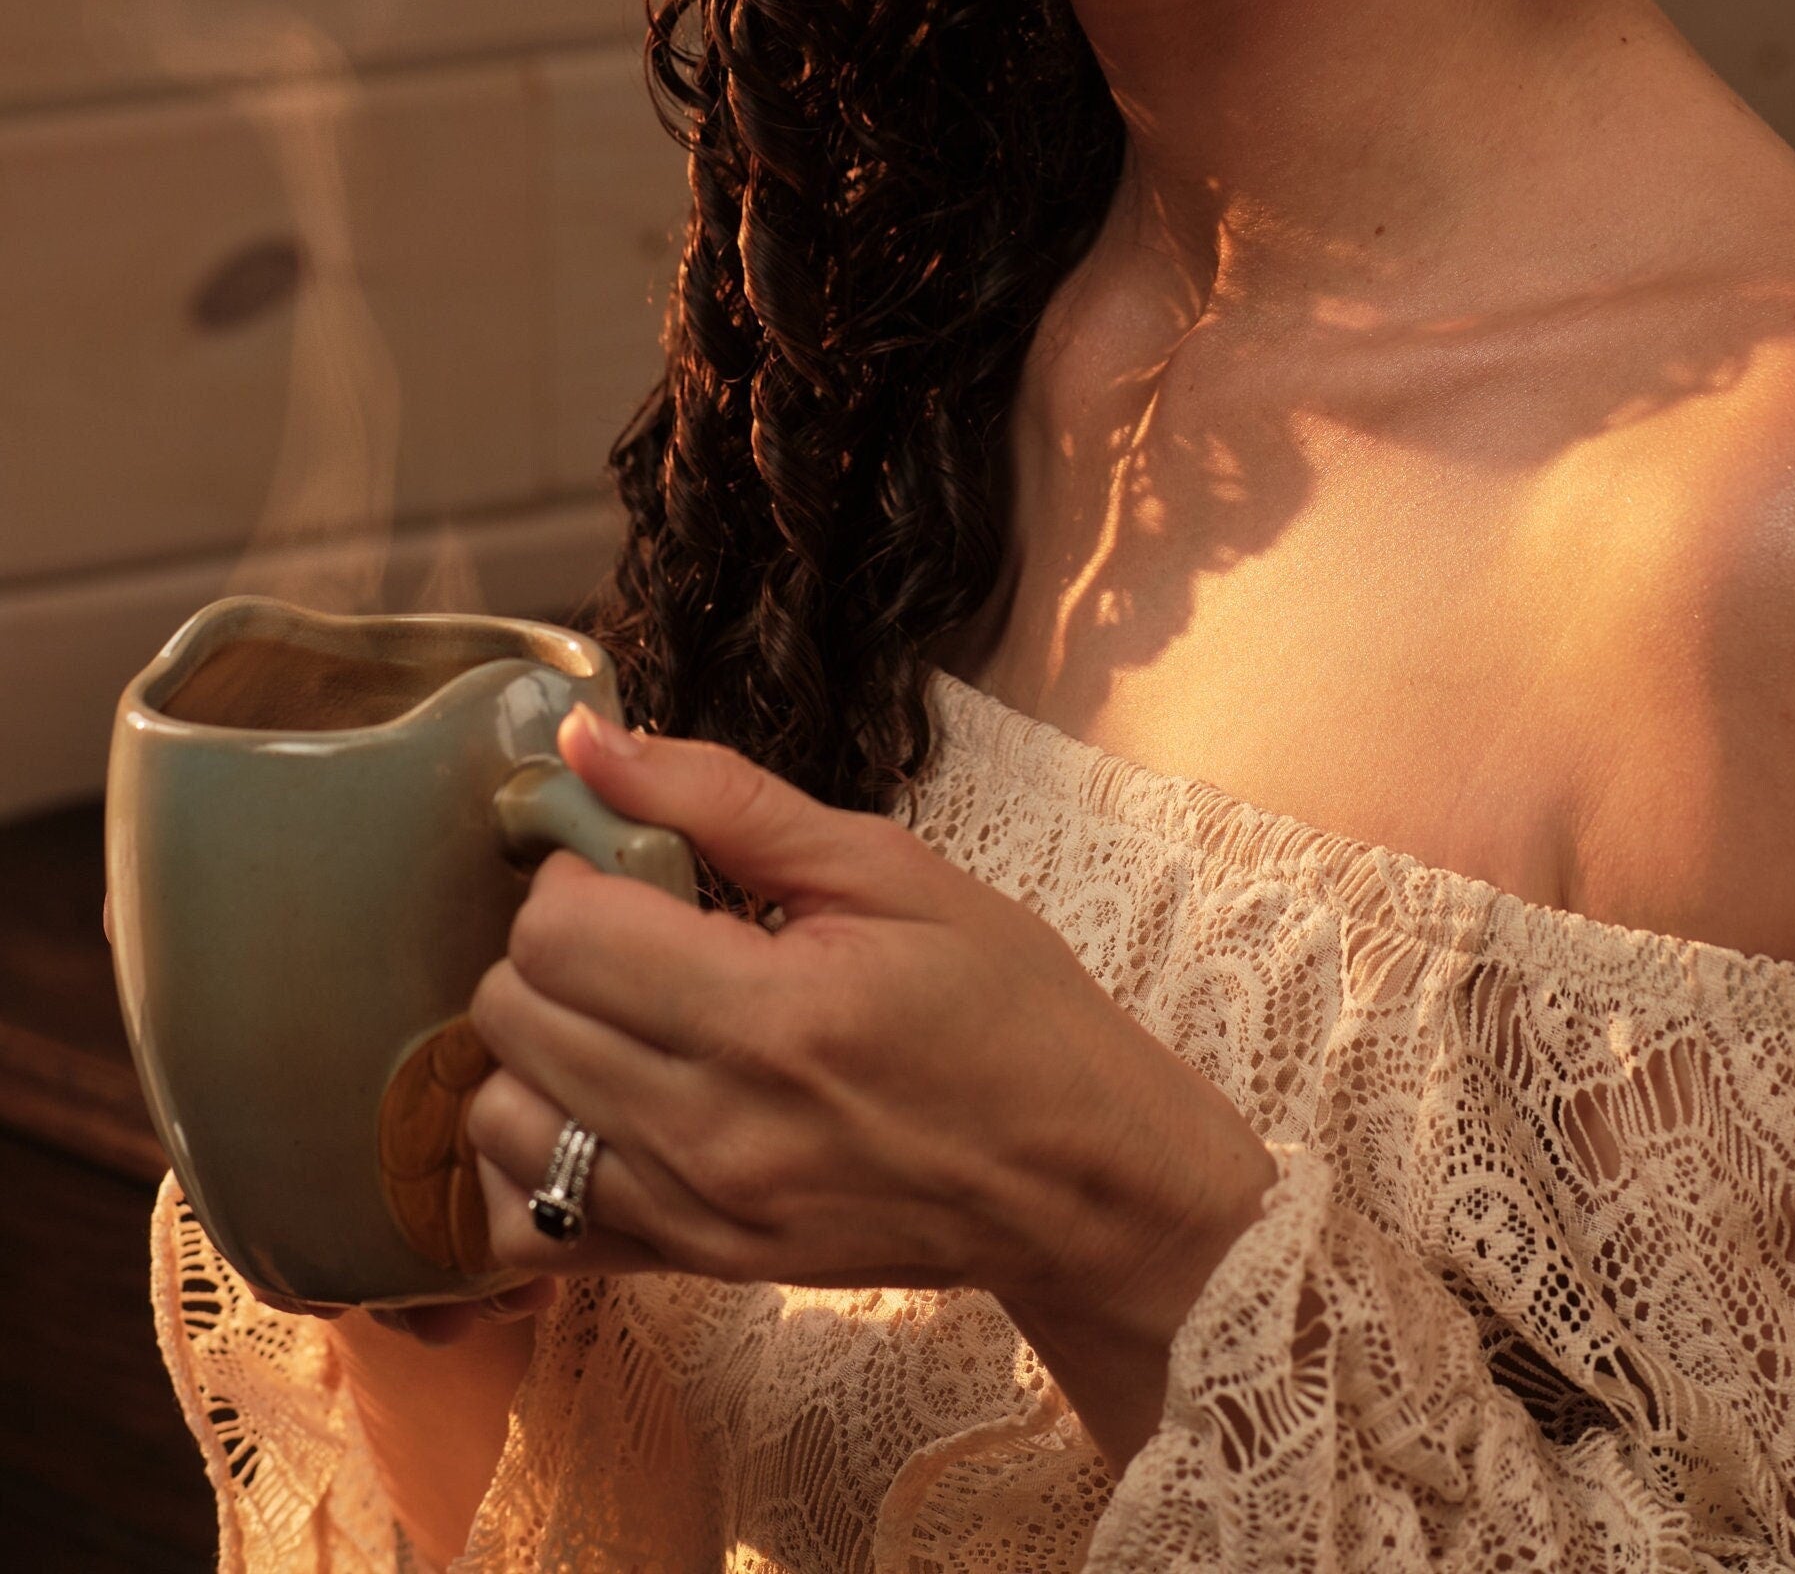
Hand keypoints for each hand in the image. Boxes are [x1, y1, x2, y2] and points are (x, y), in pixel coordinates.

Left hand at [464, 708, 1273, 1466]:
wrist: (1077, 1180)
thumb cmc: (1005, 1008)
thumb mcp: (889, 867)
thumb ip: (723, 799)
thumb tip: (582, 740)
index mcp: (777, 1013)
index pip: (562, 933)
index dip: (574, 870)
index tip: (633, 860)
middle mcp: (720, 1130)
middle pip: (517, 1017)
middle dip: (550, 945)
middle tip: (631, 925)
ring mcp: (701, 1216)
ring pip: (500, 1122)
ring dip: (533, 1049)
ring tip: (616, 1011)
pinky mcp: (696, 1269)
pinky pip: (532, 1227)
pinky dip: (532, 1158)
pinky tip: (594, 1103)